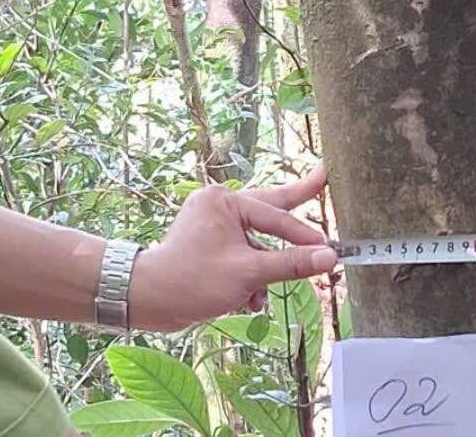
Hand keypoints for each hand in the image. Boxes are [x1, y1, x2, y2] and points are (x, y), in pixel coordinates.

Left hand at [128, 165, 336, 331]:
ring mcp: (212, 224)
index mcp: (225, 201)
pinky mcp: (207, 243)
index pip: (276, 218)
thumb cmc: (192, 280)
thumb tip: (329, 256)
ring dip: (264, 268)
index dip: (304, 237)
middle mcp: (218, 205)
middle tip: (321, 176)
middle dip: (295, 210)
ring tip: (260, 295)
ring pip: (255, 241)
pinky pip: (240, 254)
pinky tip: (247, 299)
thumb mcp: (249, 273)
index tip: (329, 250)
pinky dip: (248, 275)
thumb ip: (291, 263)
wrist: (146, 300)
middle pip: (268, 209)